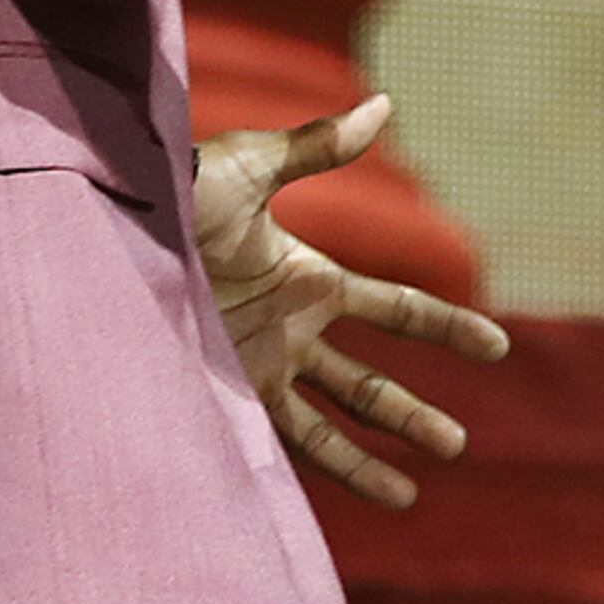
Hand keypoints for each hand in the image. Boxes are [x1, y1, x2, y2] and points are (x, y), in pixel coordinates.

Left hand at [192, 93, 510, 509]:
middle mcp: (290, 331)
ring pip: (330, 424)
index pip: (394, 310)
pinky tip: (329, 498)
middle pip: (369, 382)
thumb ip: (318, 151)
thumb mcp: (252, 169)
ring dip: (371, 458)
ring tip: (411, 498)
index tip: (496, 348)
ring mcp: (258, 368)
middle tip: (457, 445)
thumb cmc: (176, 195)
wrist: (108, 237)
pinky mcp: (223, 394)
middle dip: (413, 415)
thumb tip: (385, 105)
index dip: (445, 328)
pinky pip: (276, 443)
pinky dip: (310, 473)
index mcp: (308, 279)